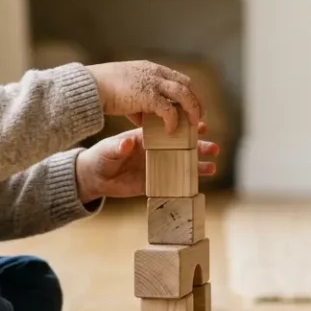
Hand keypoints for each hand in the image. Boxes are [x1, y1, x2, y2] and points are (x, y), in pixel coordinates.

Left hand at [74, 122, 218, 202]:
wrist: (95, 177)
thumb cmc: (101, 158)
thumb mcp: (108, 150)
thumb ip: (118, 147)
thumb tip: (127, 143)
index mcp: (146, 137)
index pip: (169, 130)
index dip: (185, 128)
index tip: (200, 125)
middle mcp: (155, 151)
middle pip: (181, 147)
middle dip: (198, 147)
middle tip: (214, 147)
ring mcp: (155, 166)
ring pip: (181, 164)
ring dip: (197, 165)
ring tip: (213, 166)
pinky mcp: (153, 182)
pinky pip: (174, 182)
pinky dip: (187, 183)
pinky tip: (200, 184)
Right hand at [85, 61, 202, 132]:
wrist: (91, 87)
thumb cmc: (103, 89)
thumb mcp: (125, 92)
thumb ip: (138, 103)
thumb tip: (143, 119)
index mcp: (151, 69)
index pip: (178, 78)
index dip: (187, 92)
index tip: (191, 105)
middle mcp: (156, 73)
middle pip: (186, 84)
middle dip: (194, 100)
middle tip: (198, 116)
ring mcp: (153, 83)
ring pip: (184, 94)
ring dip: (191, 109)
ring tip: (192, 124)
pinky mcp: (148, 96)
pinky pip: (169, 110)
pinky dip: (172, 120)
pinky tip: (171, 130)